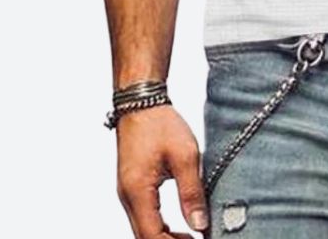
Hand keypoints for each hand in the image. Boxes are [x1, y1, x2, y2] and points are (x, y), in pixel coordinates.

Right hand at [115, 104, 209, 237]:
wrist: (140, 102)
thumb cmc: (161, 124)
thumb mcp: (184, 155)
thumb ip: (191, 192)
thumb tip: (199, 225)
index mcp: (137, 192)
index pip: (153, 236)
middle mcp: (128, 198)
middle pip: (146, 238)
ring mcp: (128, 194)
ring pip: (144, 230)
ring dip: (166, 238)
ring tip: (193, 238)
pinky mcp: (132, 188)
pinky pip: (144, 217)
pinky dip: (160, 227)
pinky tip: (180, 227)